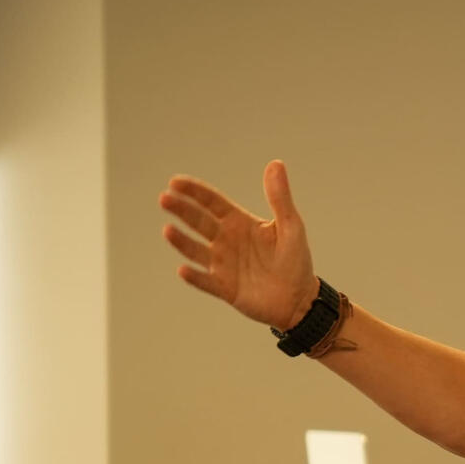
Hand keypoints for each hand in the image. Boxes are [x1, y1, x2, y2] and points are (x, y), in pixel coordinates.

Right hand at [160, 161, 320, 331]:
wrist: (299, 300)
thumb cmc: (295, 260)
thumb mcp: (290, 226)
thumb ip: (280, 197)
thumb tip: (276, 163)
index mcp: (239, 223)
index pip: (212, 203)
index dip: (195, 192)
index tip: (175, 182)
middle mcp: (226, 241)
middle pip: (199, 222)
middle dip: (182, 210)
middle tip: (164, 198)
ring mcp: (223, 265)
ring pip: (196, 251)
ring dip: (182, 241)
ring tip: (168, 230)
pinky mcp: (224, 288)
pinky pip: (206, 282)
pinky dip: (195, 277)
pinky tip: (183, 270)